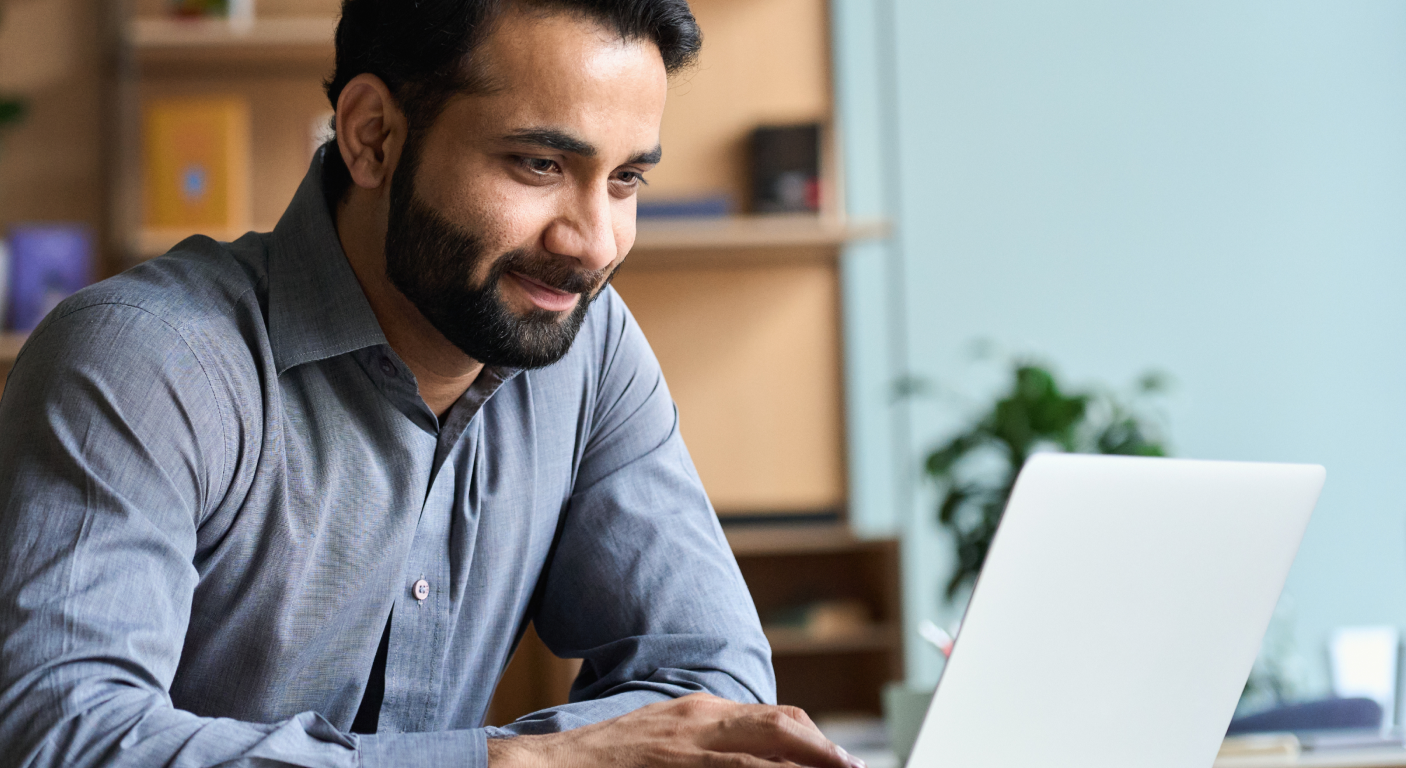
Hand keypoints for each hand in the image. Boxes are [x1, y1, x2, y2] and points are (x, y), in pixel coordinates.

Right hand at [487, 692, 864, 767]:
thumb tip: (747, 755)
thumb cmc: (603, 763)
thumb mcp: (659, 741)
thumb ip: (702, 747)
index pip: (774, 718)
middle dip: (825, 750)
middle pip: (783, 725)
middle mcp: (699, 720)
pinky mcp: (672, 765)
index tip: (840, 761)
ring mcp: (686, 745)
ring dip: (809, 762)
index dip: (814, 740)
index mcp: (698, 711)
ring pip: (766, 749)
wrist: (543, 767)